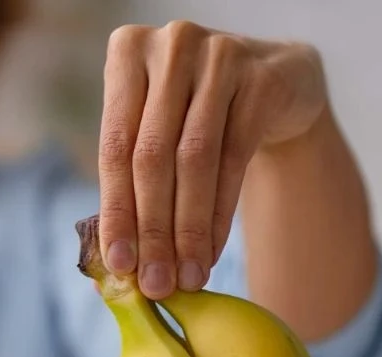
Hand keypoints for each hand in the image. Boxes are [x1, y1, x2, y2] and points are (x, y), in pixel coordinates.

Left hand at [96, 20, 327, 298]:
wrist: (275, 84)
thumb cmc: (195, 118)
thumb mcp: (156, 136)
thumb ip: (128, 188)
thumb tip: (106, 274)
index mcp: (126, 54)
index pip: (114, 148)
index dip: (115, 212)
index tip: (118, 266)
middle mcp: (171, 46)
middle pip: (152, 156)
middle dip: (151, 229)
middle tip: (154, 284)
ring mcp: (219, 56)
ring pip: (194, 161)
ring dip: (188, 230)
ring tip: (185, 278)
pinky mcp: (261, 78)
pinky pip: (234, 159)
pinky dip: (220, 215)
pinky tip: (211, 252)